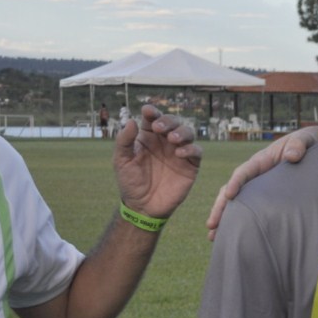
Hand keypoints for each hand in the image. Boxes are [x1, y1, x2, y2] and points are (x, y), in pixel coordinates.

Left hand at [115, 105, 201, 219]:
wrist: (143, 206)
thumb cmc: (130, 182)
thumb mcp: (121, 160)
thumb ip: (124, 141)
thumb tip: (132, 121)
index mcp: (148, 137)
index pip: (153, 119)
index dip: (152, 112)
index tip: (148, 111)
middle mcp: (165, 142)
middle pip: (173, 122)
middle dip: (168, 121)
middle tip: (159, 128)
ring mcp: (179, 152)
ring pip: (188, 133)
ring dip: (181, 132)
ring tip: (172, 139)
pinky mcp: (191, 165)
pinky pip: (196, 151)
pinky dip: (191, 149)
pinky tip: (179, 154)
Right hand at [206, 124, 317, 237]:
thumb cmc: (310, 142)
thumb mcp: (306, 139)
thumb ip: (299, 145)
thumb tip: (292, 156)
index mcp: (263, 161)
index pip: (244, 172)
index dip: (235, 183)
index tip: (229, 195)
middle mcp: (257, 175)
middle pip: (232, 191)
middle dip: (220, 207)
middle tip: (211, 225)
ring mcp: (260, 188)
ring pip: (238, 203)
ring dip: (225, 219)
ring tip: (214, 238)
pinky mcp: (268, 199)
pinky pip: (251, 210)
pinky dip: (242, 222)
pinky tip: (235, 238)